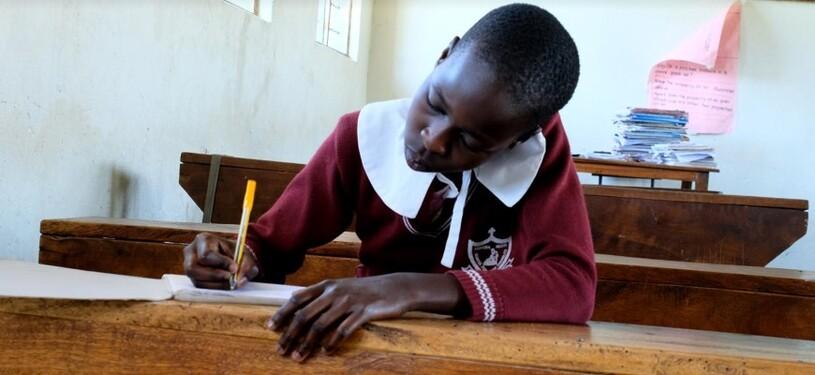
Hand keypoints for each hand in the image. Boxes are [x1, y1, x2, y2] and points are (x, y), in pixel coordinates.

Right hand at [183, 232, 258, 288]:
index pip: (206, 254)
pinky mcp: (192, 278)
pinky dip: (214, 288)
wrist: (234, 258)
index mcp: (203, 240)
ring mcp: (188, 266)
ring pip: (196, 280)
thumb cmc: (237, 253)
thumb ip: (244, 264)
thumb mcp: (244, 255)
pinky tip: (224, 285)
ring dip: (215, 284)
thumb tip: (238, 277)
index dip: (220, 263)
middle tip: (230, 278)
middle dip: (214, 275)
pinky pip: (199, 287)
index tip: (234, 268)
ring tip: (230, 283)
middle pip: (193, 268)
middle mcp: (191, 252)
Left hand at [267, 273, 467, 361]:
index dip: (282, 313)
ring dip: (307, 344)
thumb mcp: (341, 287)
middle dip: (290, 334)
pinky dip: (332, 342)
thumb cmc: (366, 290)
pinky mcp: (363, 312)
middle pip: (305, 315)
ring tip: (299, 357)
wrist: (396, 288)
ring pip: (321, 325)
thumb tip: (296, 302)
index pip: (298, 299)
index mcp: (327, 285)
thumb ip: (320, 295)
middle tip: (281, 350)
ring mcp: (349, 302)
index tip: (271, 328)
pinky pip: (343, 330)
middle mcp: (335, 292)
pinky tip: (326, 352)